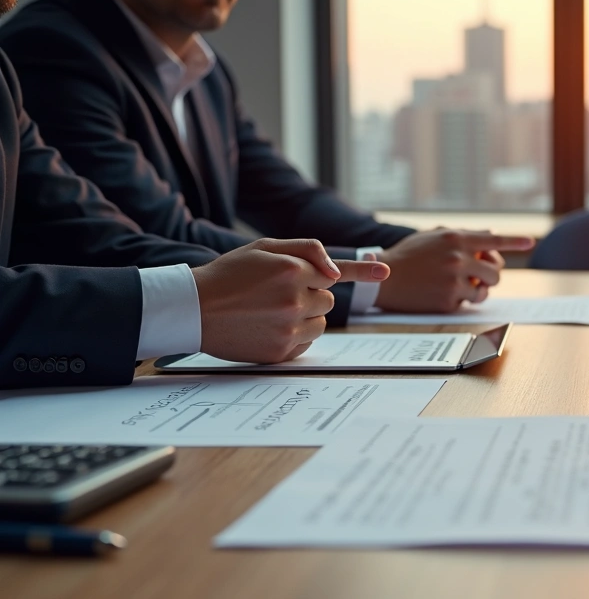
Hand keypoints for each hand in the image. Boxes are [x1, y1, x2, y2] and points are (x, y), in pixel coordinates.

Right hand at [192, 238, 389, 362]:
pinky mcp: (282, 351)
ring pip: (321, 322)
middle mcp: (294, 299)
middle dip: (311, 294)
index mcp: (290, 270)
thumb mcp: (264, 247)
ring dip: (307, 316)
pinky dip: (297, 335)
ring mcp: (289, 327)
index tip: (384, 272)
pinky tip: (270, 327)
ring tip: (272, 310)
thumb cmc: (230, 274)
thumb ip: (306, 250)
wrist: (194, 309)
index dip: (356, 271)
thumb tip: (337, 273)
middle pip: (328, 299)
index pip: (334, 273)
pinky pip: (308, 342)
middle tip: (278, 293)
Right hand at [374, 229, 534, 312]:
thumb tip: (490, 235)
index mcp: (456, 238)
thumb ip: (462, 235)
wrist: (383, 278)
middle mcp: (458, 258)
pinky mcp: (449, 300)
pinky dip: (461, 300)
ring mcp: (454, 280)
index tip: (531, 241)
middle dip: (490, 275)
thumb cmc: (408, 256)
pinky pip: (468, 302)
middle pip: (496, 271)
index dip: (515, 241)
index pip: (494, 240)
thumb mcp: (433, 236)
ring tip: (465, 287)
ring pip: (485, 290)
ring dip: (479, 290)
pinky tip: (443, 294)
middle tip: (479, 277)